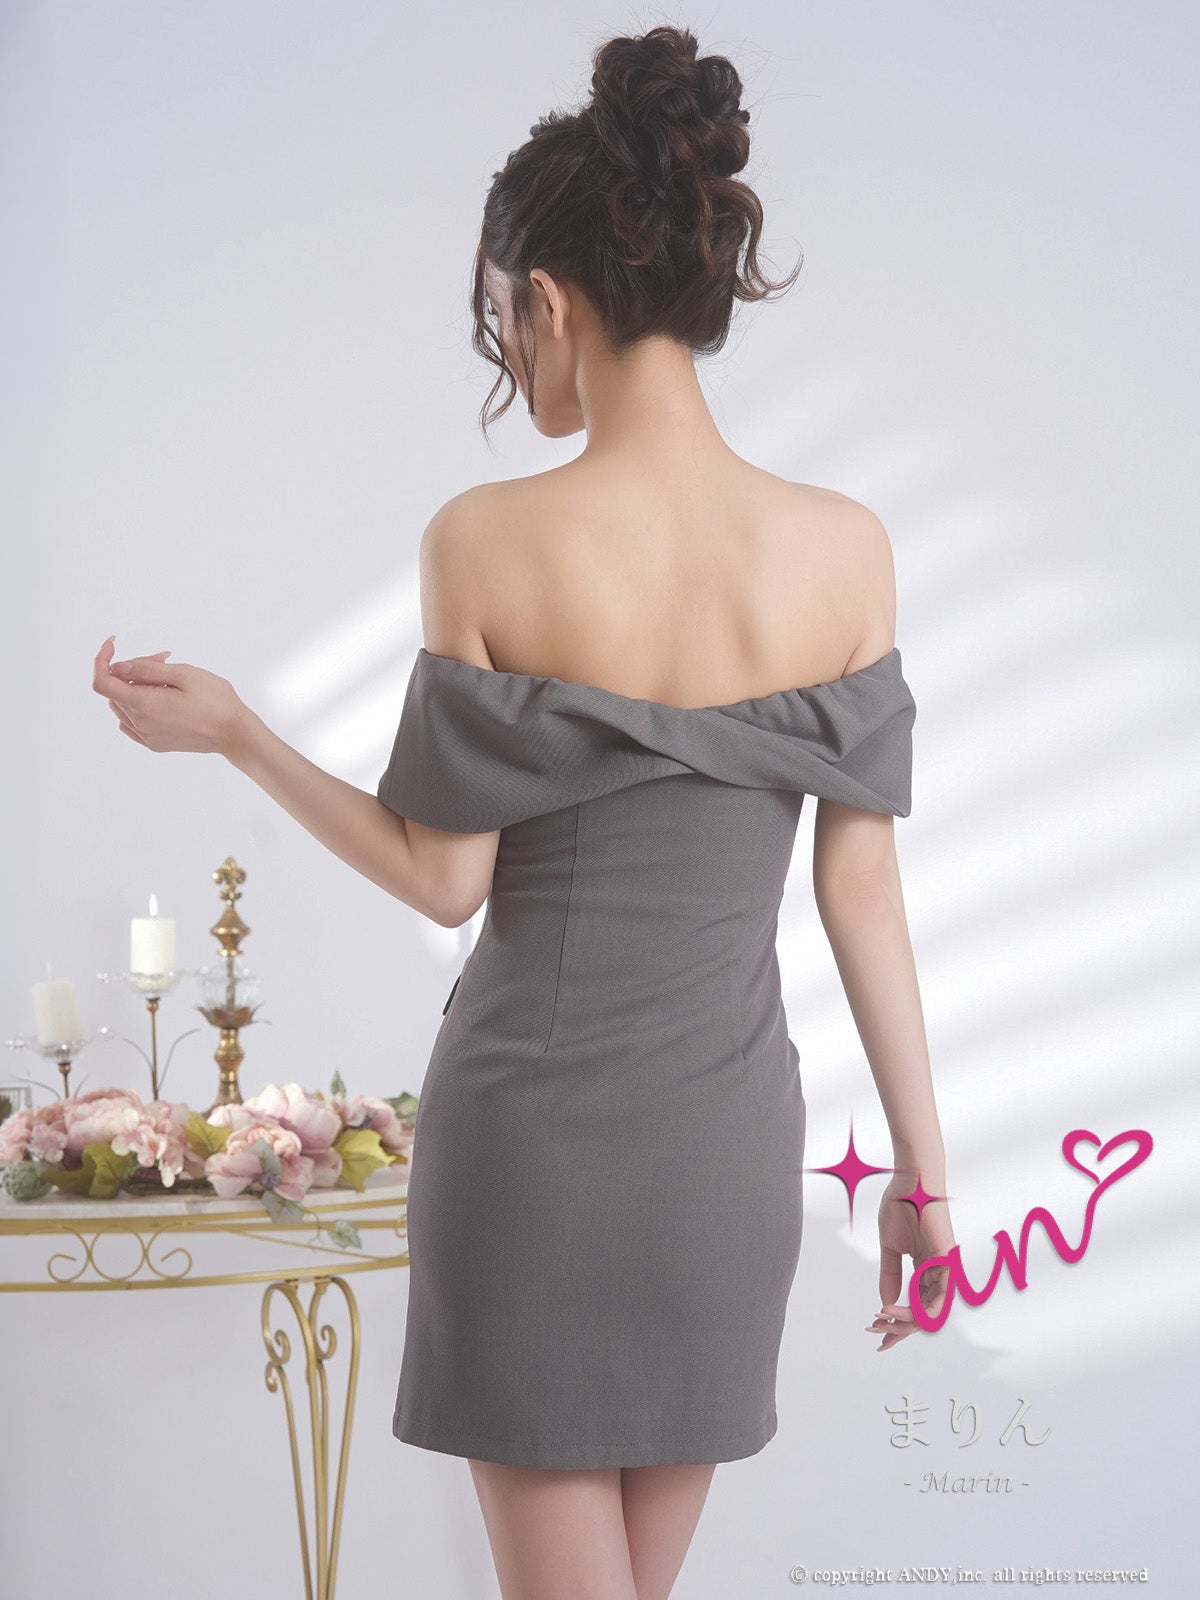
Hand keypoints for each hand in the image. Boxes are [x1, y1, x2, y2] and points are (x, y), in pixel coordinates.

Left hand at [93, 635, 250, 757]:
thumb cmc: (216, 701)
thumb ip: (146, 669)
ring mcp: (147, 736)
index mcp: (144, 704)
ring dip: (136, 687)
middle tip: (162, 660)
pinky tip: (159, 698)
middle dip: (131, 669)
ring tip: (167, 679)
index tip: (113, 644)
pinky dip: (136, 705)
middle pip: (117, 689)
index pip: (102, 682)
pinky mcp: (155, 743)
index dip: (102, 659)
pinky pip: (130, 722)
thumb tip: (118, 666)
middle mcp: (140, 723)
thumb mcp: (184, 674)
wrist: (235, 733)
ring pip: (123, 705)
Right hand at [865, 1168, 956, 1351]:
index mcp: (927, 1267)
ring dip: (906, 1323)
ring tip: (883, 1323)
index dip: (898, 1322)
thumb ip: (890, 1275)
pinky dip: (917, 1311)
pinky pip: (938, 1299)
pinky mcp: (948, 1263)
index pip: (916, 1305)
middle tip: (877, 1334)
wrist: (911, 1180)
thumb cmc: (901, 1205)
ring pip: (931, 1313)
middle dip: (900, 1329)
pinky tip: (893, 1311)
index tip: (878, 1334)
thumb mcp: (890, 1247)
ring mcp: (946, 1269)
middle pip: (924, 1314)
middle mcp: (939, 1272)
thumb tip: (886, 1303)